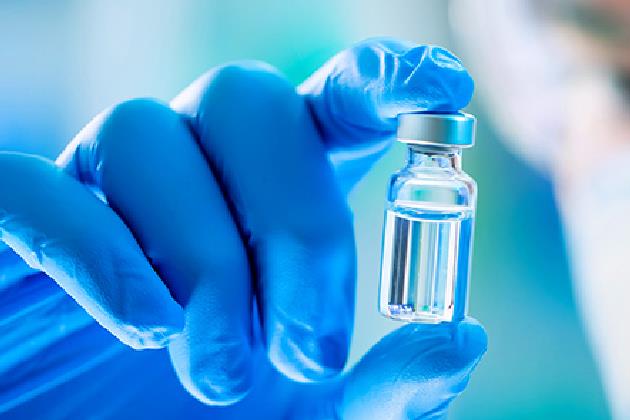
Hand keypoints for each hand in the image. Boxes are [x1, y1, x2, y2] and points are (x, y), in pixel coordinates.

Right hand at [0, 37, 485, 415]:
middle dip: (298, 220)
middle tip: (309, 349)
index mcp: (272, 199)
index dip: (383, 79)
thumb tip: (463, 338)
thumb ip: (386, 388)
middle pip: (249, 101)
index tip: (441, 90)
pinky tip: (147, 326)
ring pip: (149, 133)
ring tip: (220, 368)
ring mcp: (101, 195)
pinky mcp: (16, 232)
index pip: (332, 104)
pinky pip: (38, 188)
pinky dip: (101, 250)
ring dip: (206, 254)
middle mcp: (193, 175)